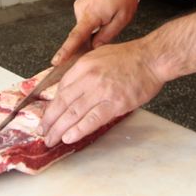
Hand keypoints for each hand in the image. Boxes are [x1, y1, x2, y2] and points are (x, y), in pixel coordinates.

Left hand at [38, 40, 163, 145]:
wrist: (152, 59)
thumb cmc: (129, 57)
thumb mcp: (99, 55)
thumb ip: (83, 71)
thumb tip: (70, 89)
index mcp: (83, 65)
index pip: (61, 89)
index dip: (51, 106)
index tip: (47, 116)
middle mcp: (89, 78)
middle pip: (63, 103)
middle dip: (49, 120)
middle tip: (43, 132)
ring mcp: (102, 91)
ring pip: (74, 113)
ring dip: (59, 129)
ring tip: (51, 139)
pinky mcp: (116, 104)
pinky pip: (93, 119)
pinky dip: (79, 130)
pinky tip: (69, 137)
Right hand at [52, 0, 140, 64]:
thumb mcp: (122, 17)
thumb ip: (107, 35)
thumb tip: (94, 48)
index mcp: (91, 13)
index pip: (76, 37)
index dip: (66, 51)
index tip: (56, 61)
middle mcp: (81, 8)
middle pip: (84, 34)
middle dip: (97, 36)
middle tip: (113, 23)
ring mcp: (79, 4)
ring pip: (87, 26)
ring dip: (100, 24)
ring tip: (114, 10)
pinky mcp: (81, 2)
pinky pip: (87, 18)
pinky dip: (97, 18)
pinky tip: (108, 8)